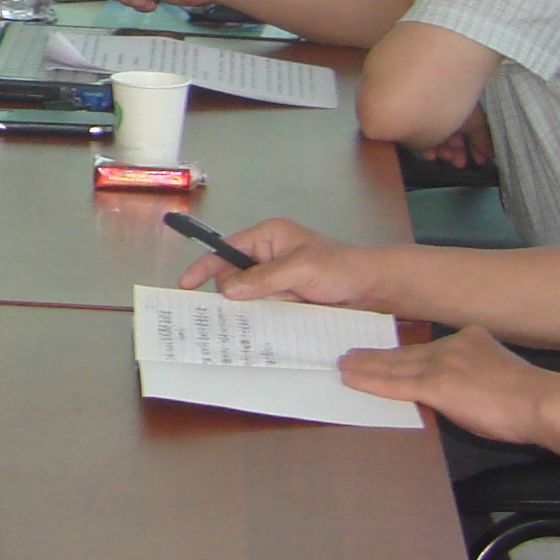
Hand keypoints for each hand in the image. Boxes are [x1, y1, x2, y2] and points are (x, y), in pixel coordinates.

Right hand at [174, 215, 377, 303]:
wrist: (373, 290)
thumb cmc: (341, 268)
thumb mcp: (301, 269)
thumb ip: (264, 279)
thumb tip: (228, 290)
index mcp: (269, 237)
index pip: (227, 249)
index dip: (205, 266)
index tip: (186, 285)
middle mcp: (268, 256)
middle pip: (235, 278)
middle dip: (243, 293)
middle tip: (265, 300)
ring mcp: (277, 280)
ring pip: (250, 298)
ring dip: (262, 306)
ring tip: (286, 308)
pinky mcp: (286, 299)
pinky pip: (266, 309)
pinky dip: (269, 317)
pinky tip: (279, 321)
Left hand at [342, 323, 559, 447]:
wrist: (543, 402)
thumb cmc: (528, 400)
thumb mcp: (498, 375)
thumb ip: (473, 376)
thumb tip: (456, 391)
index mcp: (469, 340)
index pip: (426, 347)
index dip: (402, 351)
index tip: (383, 352)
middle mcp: (451, 346)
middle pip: (405, 352)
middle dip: (375, 356)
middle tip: (349, 355)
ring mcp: (443, 364)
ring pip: (395, 365)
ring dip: (365, 367)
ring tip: (343, 366)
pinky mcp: (437, 385)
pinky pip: (396, 384)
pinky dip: (370, 381)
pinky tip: (352, 380)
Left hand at [421, 109, 496, 171]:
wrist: (417, 102)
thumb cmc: (452, 109)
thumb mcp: (474, 123)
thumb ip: (482, 139)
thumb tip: (490, 153)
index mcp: (463, 106)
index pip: (473, 128)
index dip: (477, 145)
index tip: (480, 161)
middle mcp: (446, 109)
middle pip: (455, 133)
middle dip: (459, 151)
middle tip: (459, 164)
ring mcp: (428, 115)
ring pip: (439, 136)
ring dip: (445, 150)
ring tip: (446, 157)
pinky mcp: (410, 122)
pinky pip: (421, 136)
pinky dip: (428, 147)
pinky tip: (431, 156)